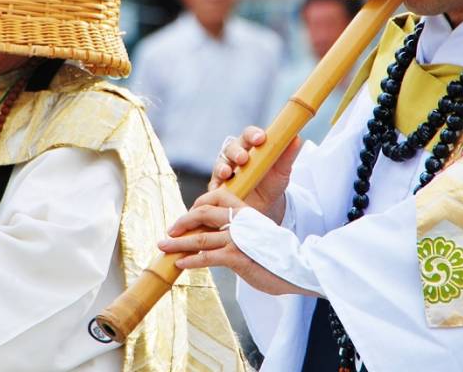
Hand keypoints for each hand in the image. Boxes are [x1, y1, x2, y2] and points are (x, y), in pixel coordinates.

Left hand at [160, 189, 314, 296]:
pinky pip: (207, 257)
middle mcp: (239, 221)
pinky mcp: (236, 256)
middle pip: (202, 214)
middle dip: (182, 223)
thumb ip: (240, 233)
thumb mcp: (258, 235)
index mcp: (245, 212)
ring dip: (178, 244)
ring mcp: (237, 238)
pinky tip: (180, 264)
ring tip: (163, 248)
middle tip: (168, 233)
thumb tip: (220, 241)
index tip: (186, 218)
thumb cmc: (278, 255)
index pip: (216, 197)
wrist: (299, 267)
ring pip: (199, 237)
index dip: (197, 205)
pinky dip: (191, 260)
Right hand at [209, 126, 300, 223]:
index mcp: (251, 146)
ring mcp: (225, 171)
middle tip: (243, 158)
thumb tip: (297, 138)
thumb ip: (287, 155)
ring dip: (222, 167)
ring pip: (220, 163)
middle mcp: (235, 155)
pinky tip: (218, 188)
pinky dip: (215, 185)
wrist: (266, 207)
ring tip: (227, 172)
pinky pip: (214, 184)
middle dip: (236, 151)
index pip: (249, 135)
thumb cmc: (272, 183)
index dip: (253, 134)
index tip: (260, 138)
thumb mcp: (282, 171)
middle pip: (231, 147)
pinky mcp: (218, 187)